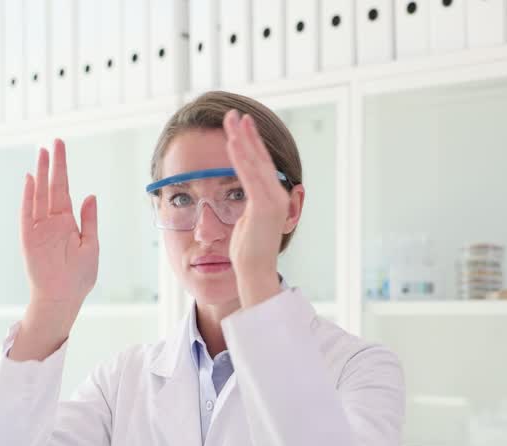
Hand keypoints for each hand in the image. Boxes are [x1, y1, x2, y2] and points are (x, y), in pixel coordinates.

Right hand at [10, 139, 98, 360]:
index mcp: (68, 221)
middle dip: (52, 165)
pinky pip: (27, 214)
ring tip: (41, 154)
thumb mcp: (91, 245)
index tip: (60, 148)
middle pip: (51, 186)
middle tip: (53, 142)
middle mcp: (52, 220)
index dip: (62, 168)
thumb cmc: (79, 277)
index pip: (64, 188)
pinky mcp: (29, 238)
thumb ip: (89, 221)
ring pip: (38, 195)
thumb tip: (90, 195)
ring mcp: (39, 228)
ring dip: (39, 175)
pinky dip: (28, 197)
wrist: (63, 299)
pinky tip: (30, 180)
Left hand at [223, 110, 287, 306]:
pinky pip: (250, 176)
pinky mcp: (264, 206)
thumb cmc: (248, 252)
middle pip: (258, 157)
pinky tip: (233, 142)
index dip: (250, 143)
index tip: (239, 126)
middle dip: (246, 134)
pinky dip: (241, 158)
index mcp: (270, 198)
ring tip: (232, 120)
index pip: (258, 165)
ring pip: (254, 162)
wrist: (256, 271)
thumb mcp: (246, 223)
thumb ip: (247, 209)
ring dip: (242, 139)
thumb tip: (244, 204)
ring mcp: (271, 199)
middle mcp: (274, 195)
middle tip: (235, 113)